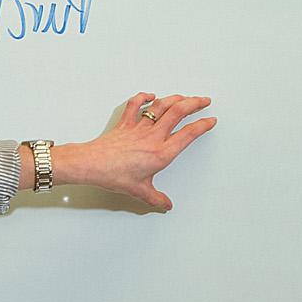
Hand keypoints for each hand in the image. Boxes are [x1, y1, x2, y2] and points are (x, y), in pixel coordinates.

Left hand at [55, 91, 215, 210]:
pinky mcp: (125, 124)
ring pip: (161, 106)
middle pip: (178, 112)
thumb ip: (156, 199)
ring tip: (185, 97)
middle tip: (204, 100)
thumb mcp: (139, 191)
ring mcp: (139, 128)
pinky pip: (135, 105)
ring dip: (175, 98)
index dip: (202, 125)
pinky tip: (150, 95)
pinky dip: (143, 97)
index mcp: (161, 153)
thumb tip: (165, 205)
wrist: (91, 165)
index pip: (188, 134)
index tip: (210, 120)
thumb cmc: (113, 175)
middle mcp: (152, 137)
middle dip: (194, 103)